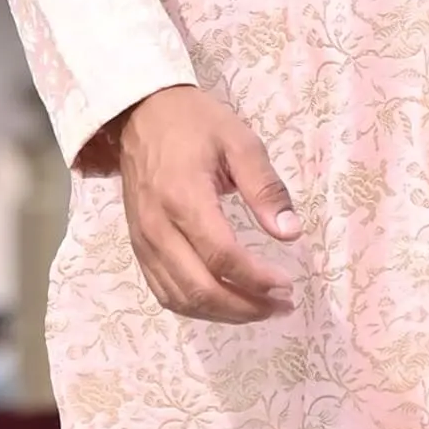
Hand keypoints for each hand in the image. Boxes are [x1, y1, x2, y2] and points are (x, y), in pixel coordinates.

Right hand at [107, 83, 303, 325]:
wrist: (140, 113)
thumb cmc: (194, 123)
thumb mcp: (240, 142)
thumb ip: (266, 188)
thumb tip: (290, 233)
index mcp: (184, 198)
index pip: (222, 257)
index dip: (257, 279)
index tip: (287, 284)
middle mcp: (158, 227)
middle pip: (201, 288)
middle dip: (246, 307)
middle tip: (281, 305)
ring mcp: (143, 241)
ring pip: (182, 299)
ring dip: (223, 314)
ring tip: (260, 309)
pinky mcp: (138, 247)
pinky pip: (164, 292)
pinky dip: (196, 308)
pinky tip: (225, 304)